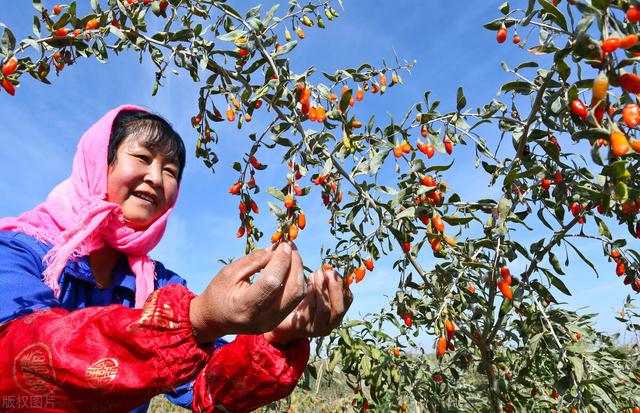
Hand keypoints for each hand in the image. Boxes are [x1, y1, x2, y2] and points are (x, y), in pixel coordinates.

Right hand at [189, 242, 305, 343]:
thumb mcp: (229, 272)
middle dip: (295, 264)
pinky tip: (289, 268)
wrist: (215, 320)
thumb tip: (277, 248)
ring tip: (291, 254)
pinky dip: (295, 280)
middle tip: (289, 246)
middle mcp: (263, 318)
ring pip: (298, 295)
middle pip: (292, 290)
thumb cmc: (218, 293)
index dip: (281, 261)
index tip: (283, 244)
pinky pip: (295, 299)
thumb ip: (254, 260)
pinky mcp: (278, 321)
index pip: (272, 282)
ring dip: (298, 271)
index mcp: (245, 306)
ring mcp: (273, 322)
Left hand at [264, 264, 352, 345]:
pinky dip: (310, 295)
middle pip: (338, 309)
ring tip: (316, 274)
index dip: (343, 286)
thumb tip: (331, 271)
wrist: (281, 321)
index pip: (347, 301)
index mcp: (336, 316)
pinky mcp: (302, 329)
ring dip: (322, 289)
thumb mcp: (316, 296)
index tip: (335, 272)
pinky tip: (307, 283)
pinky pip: (309, 311)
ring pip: (324, 309)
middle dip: (335, 288)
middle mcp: (329, 326)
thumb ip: (325, 287)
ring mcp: (316, 330)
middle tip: (328, 272)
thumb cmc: (301, 305)